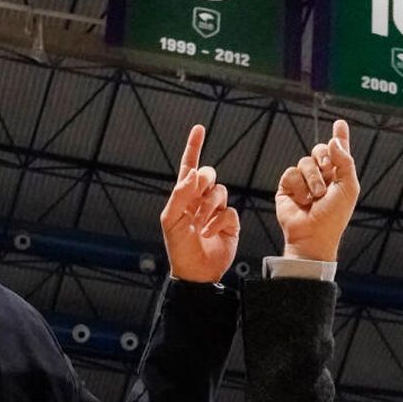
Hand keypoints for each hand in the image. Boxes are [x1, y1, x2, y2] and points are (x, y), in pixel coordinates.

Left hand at [160, 124, 239, 282]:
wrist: (196, 272)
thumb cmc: (179, 248)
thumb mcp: (172, 220)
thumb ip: (181, 194)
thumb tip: (194, 173)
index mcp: (183, 196)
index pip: (188, 166)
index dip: (193, 147)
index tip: (199, 128)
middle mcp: (200, 200)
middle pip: (208, 175)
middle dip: (204, 183)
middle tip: (197, 199)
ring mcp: (216, 210)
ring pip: (220, 192)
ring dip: (209, 208)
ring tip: (201, 226)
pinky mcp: (230, 222)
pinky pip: (229, 210)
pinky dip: (218, 221)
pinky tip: (210, 233)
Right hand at [276, 119, 358, 261]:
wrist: (313, 235)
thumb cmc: (334, 216)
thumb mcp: (348, 188)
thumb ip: (345, 162)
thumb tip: (333, 141)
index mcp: (338, 175)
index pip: (338, 151)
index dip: (339, 137)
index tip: (340, 123)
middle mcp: (321, 175)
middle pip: (319, 149)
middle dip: (324, 158)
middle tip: (328, 172)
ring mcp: (303, 181)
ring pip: (305, 161)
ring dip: (313, 179)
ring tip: (316, 197)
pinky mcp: (287, 186)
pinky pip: (291, 172)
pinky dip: (299, 186)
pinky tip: (303, 201)